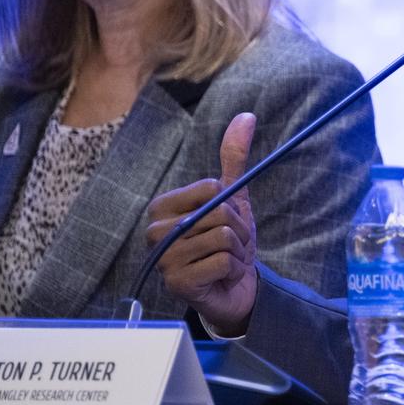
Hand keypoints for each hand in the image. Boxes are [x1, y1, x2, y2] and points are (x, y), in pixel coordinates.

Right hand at [146, 113, 257, 336]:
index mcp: (163, 207)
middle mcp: (156, 231)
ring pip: (225, 237)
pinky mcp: (177, 283)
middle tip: (231, 246)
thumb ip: (235, 159)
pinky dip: (234, 269)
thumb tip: (247, 116)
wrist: (234, 288)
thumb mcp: (234, 198)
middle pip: (221, 212)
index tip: (227, 221)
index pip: (213, 188)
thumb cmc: (228, 242)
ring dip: (238, 251)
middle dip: (239, 230)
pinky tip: (222, 276)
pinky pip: (224, 261)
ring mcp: (164, 259)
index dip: (232, 205)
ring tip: (226, 260)